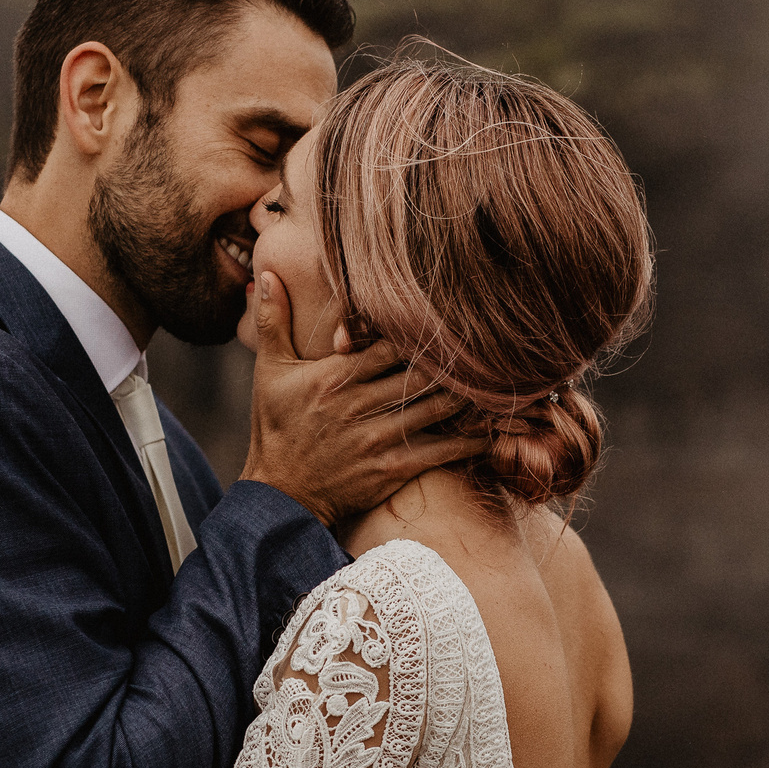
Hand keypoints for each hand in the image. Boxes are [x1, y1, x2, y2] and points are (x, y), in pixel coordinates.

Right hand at [238, 271, 484, 527]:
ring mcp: (378, 438)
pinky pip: (441, 451)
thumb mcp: (269, 372)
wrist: (280, 494)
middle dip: (455, 360)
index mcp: (335, 376)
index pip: (390, 344)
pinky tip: (494, 428)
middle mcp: (358, 405)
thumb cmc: (276, 427)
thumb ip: (272, 321)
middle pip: (421, 373)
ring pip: (437, 408)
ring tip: (501, 378)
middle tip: (491, 343)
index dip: (422, 330)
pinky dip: (470, 440)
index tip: (450, 318)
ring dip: (471, 395)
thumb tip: (267, 274)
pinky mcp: (392, 468)